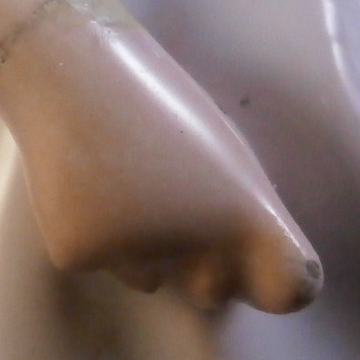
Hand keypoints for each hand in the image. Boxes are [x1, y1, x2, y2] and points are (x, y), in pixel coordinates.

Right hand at [0, 0, 321, 313]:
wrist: (69, 67)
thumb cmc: (155, 99)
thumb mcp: (221, 150)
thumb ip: (238, 211)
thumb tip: (238, 262)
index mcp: (247, 216)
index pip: (289, 290)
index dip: (278, 283)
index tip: (260, 264)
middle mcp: (198, 249)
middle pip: (214, 293)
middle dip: (201, 266)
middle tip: (171, 197)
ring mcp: (136, 256)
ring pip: (149, 277)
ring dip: (139, 245)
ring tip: (119, 172)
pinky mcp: (79, 254)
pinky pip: (97, 261)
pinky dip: (90, 231)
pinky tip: (81, 180)